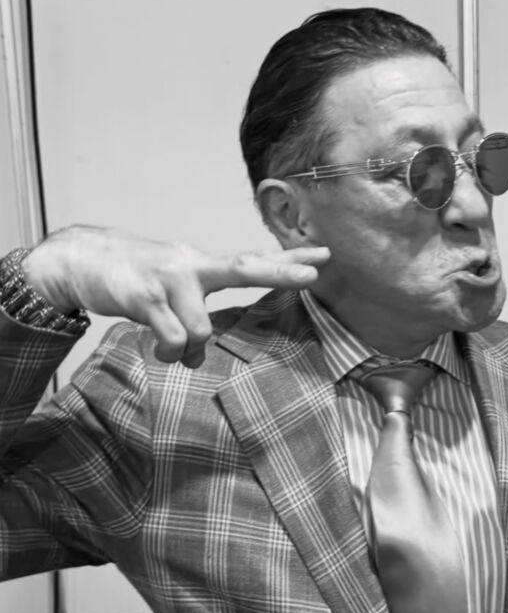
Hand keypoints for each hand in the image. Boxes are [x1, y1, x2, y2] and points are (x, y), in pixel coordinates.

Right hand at [23, 225, 329, 367]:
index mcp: (201, 265)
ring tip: (171, 352)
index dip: (288, 259)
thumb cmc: (133, 279)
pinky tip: (159, 351)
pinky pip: (174, 339)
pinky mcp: (145, 296)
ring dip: (189, 352)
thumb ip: (195, 316)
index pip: (252, 260)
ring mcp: (170, 279)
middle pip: (244, 268)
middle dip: (281, 272)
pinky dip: (170, 354)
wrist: (78, 258)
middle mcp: (191, 266)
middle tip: (312, 276)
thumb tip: (200, 356)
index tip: (323, 256)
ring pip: (202, 329)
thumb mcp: (172, 290)